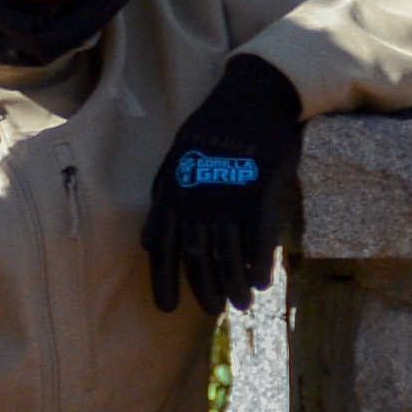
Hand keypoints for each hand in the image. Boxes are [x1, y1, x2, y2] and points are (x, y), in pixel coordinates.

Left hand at [145, 53, 305, 312]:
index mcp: (174, 195)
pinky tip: (261, 282)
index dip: (164, 280)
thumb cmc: (212, 131)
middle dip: (204, 289)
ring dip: (233, 285)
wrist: (250, 101)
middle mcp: (197, 202)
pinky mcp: (258, 195)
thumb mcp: (175, 161)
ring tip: (241, 304)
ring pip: (228, 254)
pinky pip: (258, 240)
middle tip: (213, 311)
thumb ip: (162, 201)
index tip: (166, 307)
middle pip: (197, 257)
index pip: (164, 248)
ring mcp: (227, 200)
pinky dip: (259, 265)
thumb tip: (150, 242)